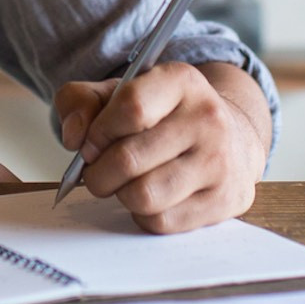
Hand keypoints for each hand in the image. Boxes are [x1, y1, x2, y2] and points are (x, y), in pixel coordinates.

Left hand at [54, 62, 263, 233]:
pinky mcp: (224, 200)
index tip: (91, 143)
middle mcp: (208, 119)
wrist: (231, 139)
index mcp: (182, 81)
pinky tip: (154, 196)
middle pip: (129, 159)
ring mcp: (220, 162)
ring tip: (127, 183)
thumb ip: (81, 101)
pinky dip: (145, 215)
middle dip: (99, 173)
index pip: (131, 108)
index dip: (98, 132)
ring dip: (122, 195)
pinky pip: (162, 222)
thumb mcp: (120, 92)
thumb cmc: (165, 117)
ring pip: (143, 196)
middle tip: (99, 171)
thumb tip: (74, 137)